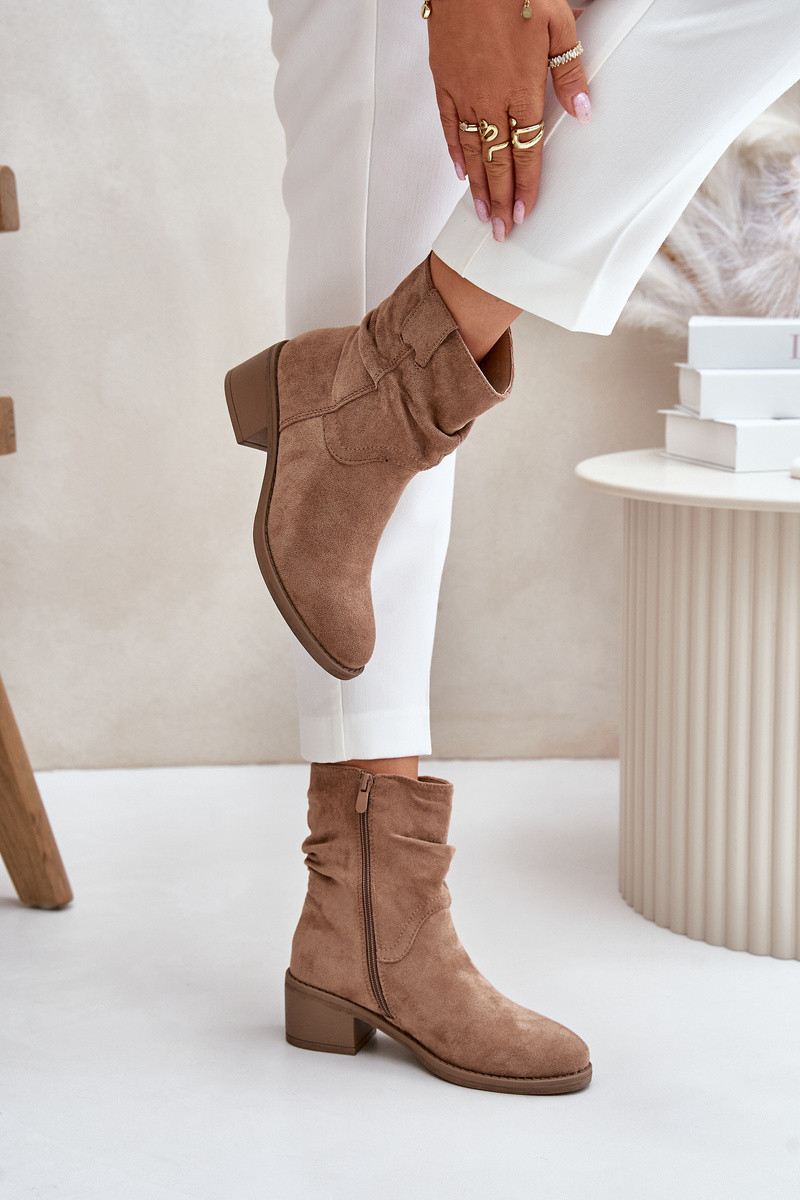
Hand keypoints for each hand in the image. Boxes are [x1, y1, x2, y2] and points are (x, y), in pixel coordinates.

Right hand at [426, 0, 589, 240]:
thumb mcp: (558, 24)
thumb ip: (569, 71)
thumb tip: (583, 112)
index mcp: (521, 89)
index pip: (526, 151)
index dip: (526, 186)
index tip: (525, 214)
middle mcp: (489, 99)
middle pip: (497, 161)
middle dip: (500, 200)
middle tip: (500, 232)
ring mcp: (463, 92)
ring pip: (470, 151)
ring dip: (477, 186)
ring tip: (481, 214)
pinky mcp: (443, 80)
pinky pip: (448, 124)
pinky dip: (454, 151)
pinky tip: (461, 172)